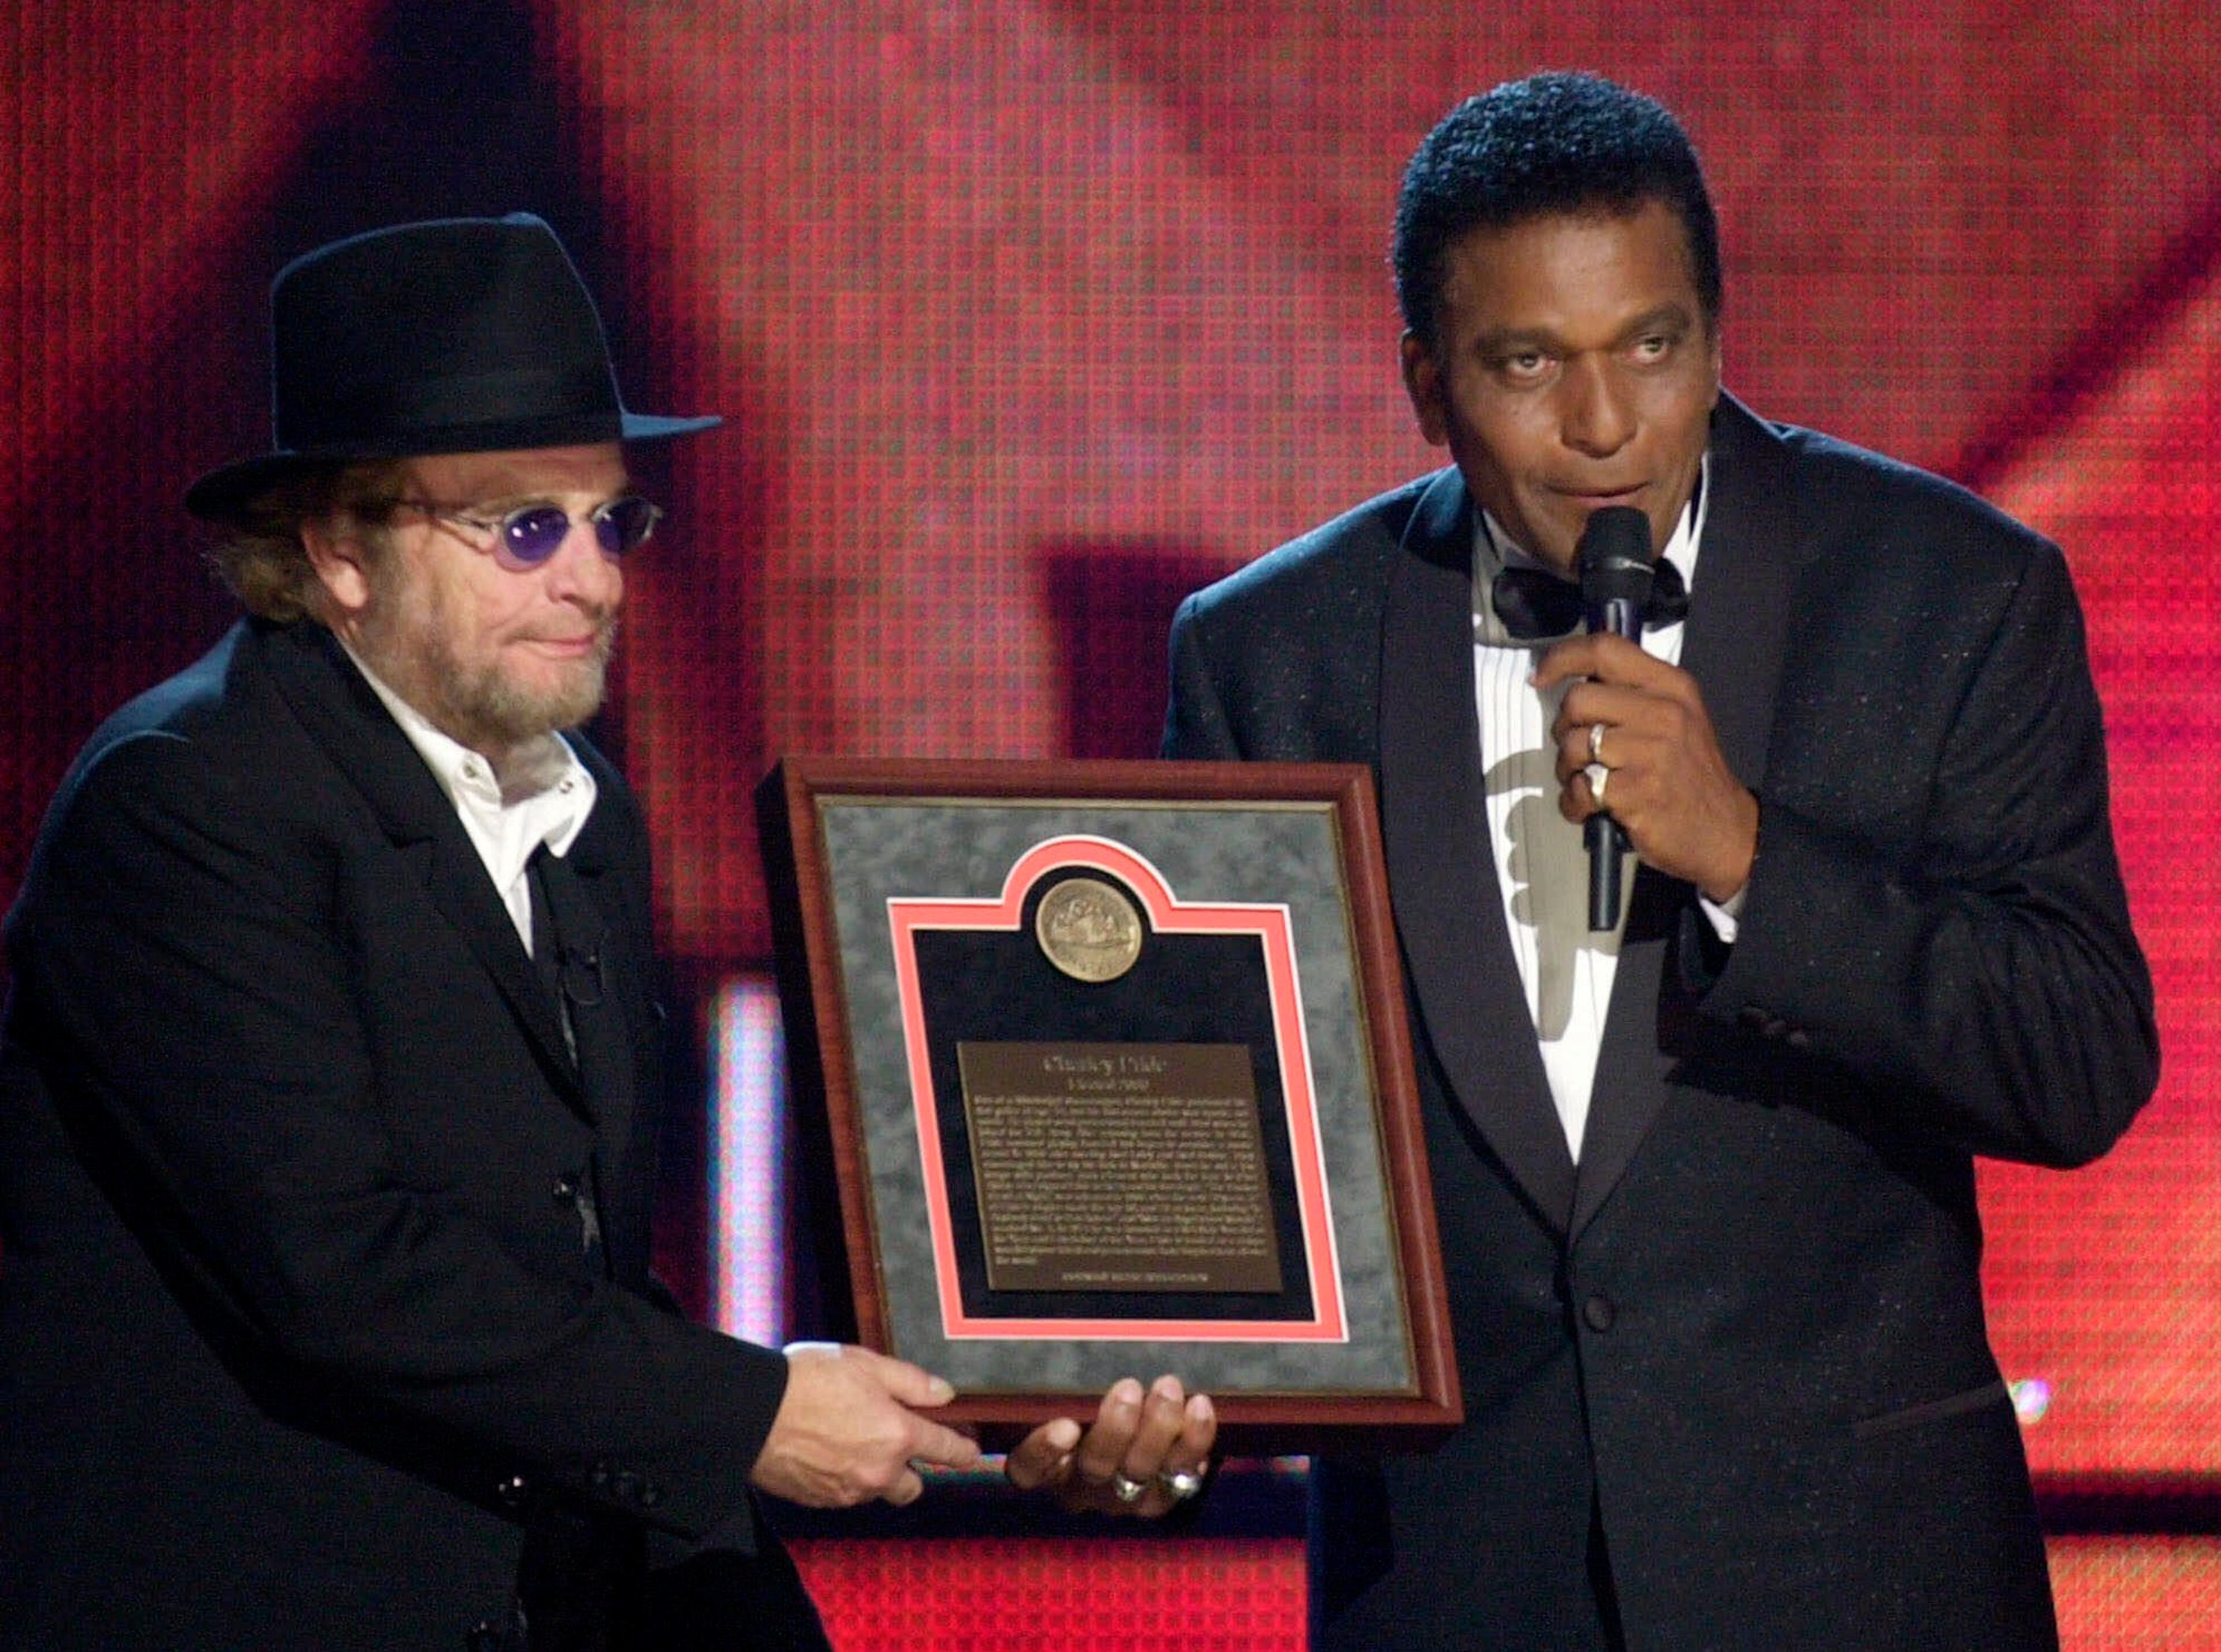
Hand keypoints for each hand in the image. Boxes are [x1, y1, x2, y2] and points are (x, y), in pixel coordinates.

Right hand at [749, 1342, 981, 1508]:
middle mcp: (880, 1471)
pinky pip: (848, 1495)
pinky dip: (847, 1479)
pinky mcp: (823, 1501)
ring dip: (877, 1474)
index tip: (971, 1452)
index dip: (963, 1450)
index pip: (946, 1451)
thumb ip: (911, 1382)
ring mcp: (850, 1491)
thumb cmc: (809, 1381)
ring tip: (854, 1442)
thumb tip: (945, 1394)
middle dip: (912, 1469)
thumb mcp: (867, 1365)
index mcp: (898, 1435)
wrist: (754, 1414)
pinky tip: (829, 1454)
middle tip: (897, 1443)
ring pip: (878, 1491)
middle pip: (913, 1486)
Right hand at [1004, 1375, 1215, 1517]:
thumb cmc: (1092, 1401)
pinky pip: (1184, 1475)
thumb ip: (1068, 1382)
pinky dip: (1194, 1439)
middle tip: (1128, 1387)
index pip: (1029, 1468)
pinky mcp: (1164, 1496)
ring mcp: (1125, 1498)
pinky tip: (1198, 1406)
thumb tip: (1061, 1335)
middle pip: (1095, 1468)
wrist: (1140, 1435)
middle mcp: (1082, 1487)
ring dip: (1158, 1428)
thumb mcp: (1070, 1393)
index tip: (1065, 1426)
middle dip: (1115, 1427)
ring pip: (1141, 1472)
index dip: (1044, 1452)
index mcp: (1046, 1463)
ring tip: (1167, 1387)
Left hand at [1534, 632, 1757, 902]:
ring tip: (1587, 782)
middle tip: (1578, 751)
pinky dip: (1575, 803)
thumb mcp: (1677, 717)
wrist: (1726, 831)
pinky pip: (1579, 789)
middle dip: (1564, 728)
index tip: (1540, 678)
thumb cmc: (1690, 773)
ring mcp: (1650, 753)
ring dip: (1567, 770)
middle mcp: (1663, 712)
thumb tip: (1573, 681)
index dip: (1562, 658)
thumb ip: (1633, 694)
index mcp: (1671, 686)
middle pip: (1578, 700)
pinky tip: (1590, 809)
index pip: (1605, 650)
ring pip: (1573, 745)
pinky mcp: (1636, 792)